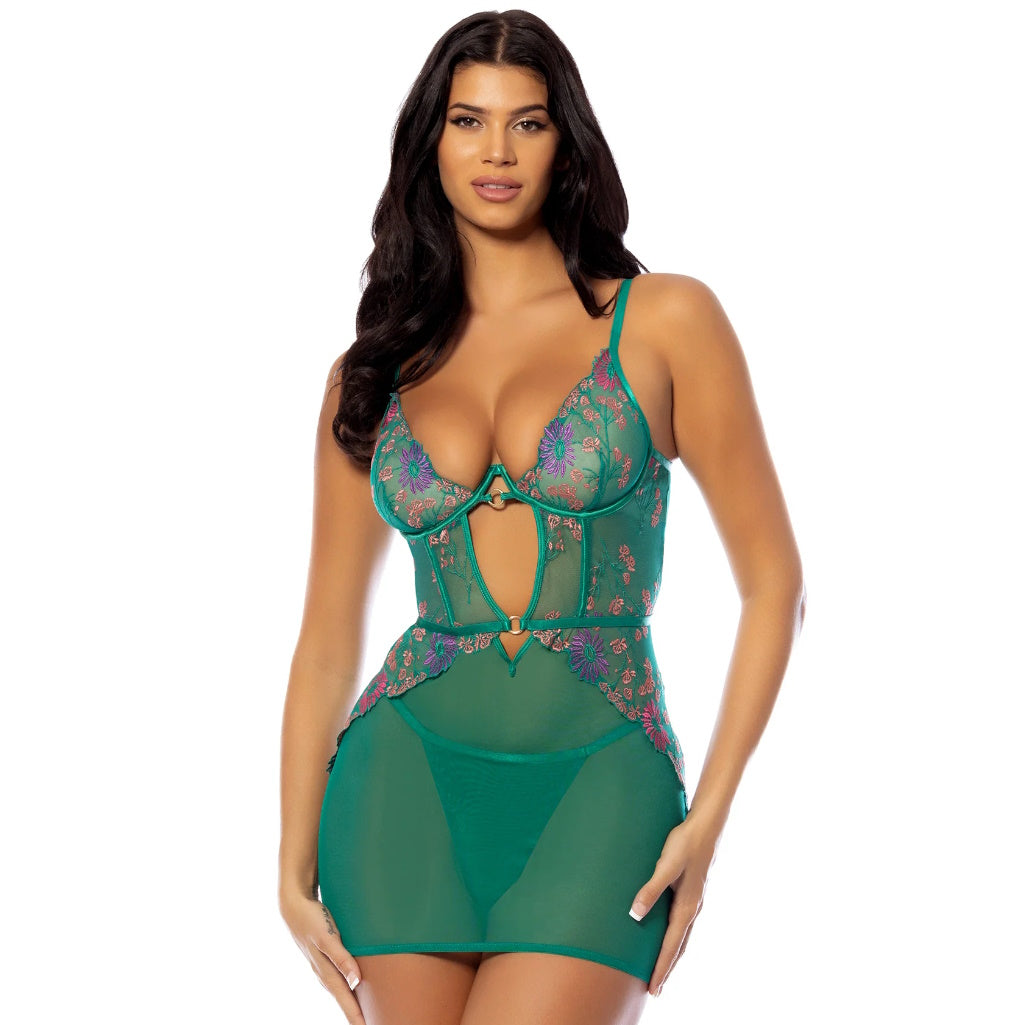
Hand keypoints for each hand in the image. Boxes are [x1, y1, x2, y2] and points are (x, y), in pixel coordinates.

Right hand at [279, 889, 365, 1023]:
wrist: (293, 906)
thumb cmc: (312, 920)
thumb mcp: (327, 937)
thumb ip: (342, 958)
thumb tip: (356, 981)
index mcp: (325, 970)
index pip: (345, 999)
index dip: (356, 1015)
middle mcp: (323, 972)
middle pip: (342, 999)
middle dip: (353, 1013)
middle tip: (367, 1024)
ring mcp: (321, 965)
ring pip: (338, 990)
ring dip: (350, 1002)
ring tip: (360, 1013)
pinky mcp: (322, 957)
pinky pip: (336, 979)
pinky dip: (344, 988)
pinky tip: (349, 988)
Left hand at [628, 809, 721, 996]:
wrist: (706, 826)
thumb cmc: (685, 844)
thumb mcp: (665, 866)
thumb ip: (650, 890)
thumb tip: (636, 914)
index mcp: (687, 907)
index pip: (671, 946)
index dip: (661, 968)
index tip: (653, 988)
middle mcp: (693, 909)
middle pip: (678, 948)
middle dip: (667, 968)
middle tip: (655, 989)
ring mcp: (694, 901)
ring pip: (682, 937)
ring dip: (672, 955)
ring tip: (662, 969)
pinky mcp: (692, 892)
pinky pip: (683, 924)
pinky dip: (676, 939)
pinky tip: (670, 935)